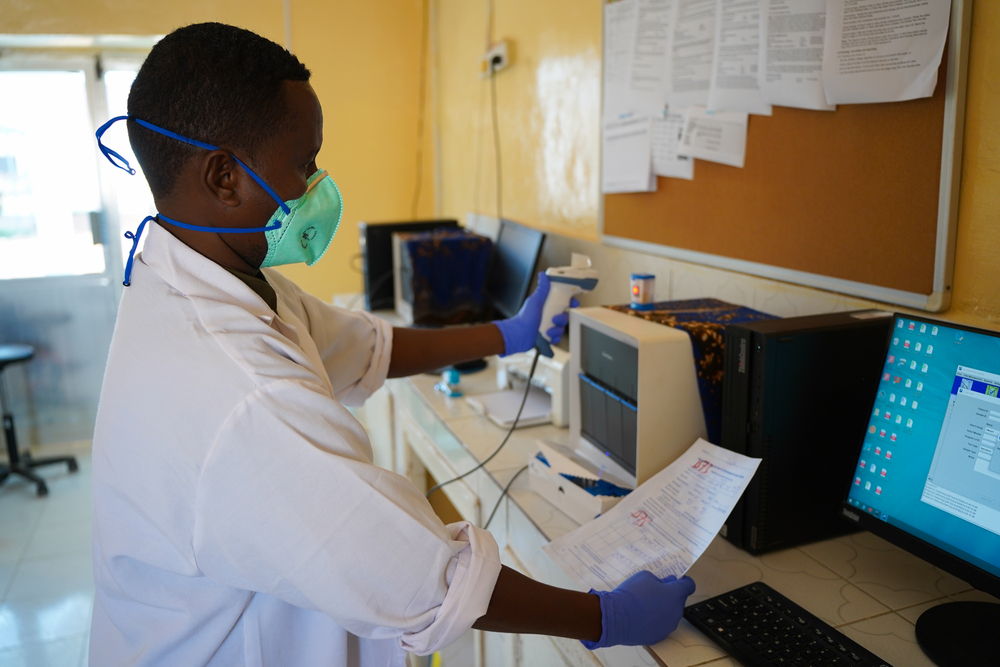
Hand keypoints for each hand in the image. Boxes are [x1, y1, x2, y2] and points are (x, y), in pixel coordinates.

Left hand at [493, 272, 578, 355]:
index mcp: (546, 305)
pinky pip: (557, 337)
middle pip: (565, 316)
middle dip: (562, 318)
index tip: (573, 303)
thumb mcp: (535, 301)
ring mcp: (548, 326)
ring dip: (557, 329)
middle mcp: (548, 315)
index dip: (570, 302)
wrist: (518, 335)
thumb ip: (541, 289)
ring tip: (549, 329)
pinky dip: (554, 337)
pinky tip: (549, 336)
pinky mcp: (547, 336)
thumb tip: (542, 275)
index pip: (563, 302)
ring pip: (561, 328)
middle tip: (555, 318)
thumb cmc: (524, 318)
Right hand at [581, 571, 695, 649]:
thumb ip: (660, 579)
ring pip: (670, 614)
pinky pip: (661, 625)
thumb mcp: (645, 576)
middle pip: (679, 600)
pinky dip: (655, 621)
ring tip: (645, 606)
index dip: (683, 581)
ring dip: (663, 609)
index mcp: (675, 594)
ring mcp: (668, 626)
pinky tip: (642, 617)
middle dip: (669, 596)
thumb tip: (665, 583)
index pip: (689, 585)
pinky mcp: (659, 636)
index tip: (676, 580)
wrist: (616, 617)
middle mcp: (676, 611)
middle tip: (654, 592)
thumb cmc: (630, 595)